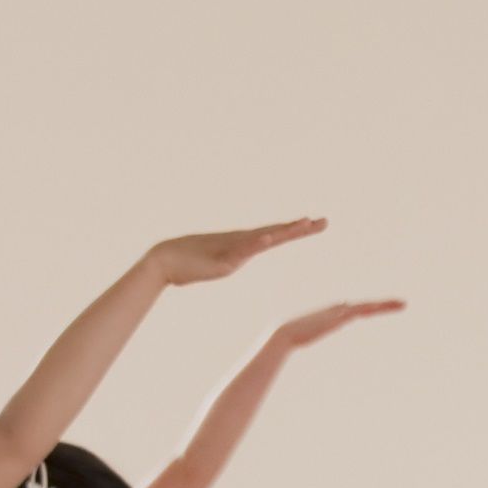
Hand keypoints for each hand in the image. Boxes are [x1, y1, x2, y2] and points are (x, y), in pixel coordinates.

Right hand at [144, 218, 324, 285]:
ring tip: (306, 223)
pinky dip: (257, 242)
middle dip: (300, 228)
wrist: (162, 262)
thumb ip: (224, 261)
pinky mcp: (223, 260)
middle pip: (276, 234)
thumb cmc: (185, 264)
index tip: (314, 222)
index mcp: (242, 247)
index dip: (293, 229)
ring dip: (285, 231)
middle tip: (325, 222)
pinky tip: (271, 237)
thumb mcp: (213, 265)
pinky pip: (243, 250)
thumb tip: (228, 261)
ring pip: (264, 239)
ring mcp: (232, 250)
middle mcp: (241, 244)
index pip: (274, 236)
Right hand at [269, 297, 403, 354]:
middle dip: (385, 305)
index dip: (374, 309)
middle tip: (404, 304)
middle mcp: (339, 310)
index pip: (360, 309)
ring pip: (367, 307)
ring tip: (402, 305)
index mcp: (336, 313)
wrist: (285, 333)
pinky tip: (381, 308)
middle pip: (367, 306)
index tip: (384, 307)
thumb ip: (319, 330)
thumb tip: (320, 329)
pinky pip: (359, 312)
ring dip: (384, 306)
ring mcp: (338, 313)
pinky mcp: (336, 318)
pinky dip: (371, 309)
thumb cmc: (296, 337)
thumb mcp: (313, 335)